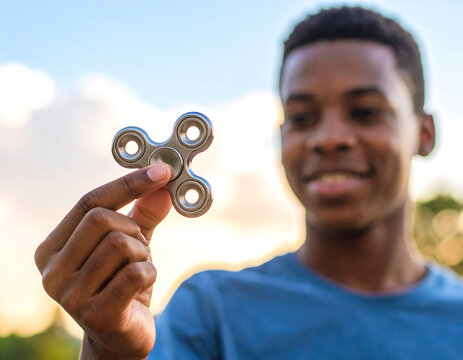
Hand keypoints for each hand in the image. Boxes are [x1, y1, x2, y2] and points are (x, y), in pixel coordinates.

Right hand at [35, 163, 171, 359]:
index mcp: (52, 248)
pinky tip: (141, 288)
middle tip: (138, 247)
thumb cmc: (121, 283)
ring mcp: (69, 295)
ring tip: (136, 270)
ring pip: (121, 244)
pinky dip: (150, 274)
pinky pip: (135, 273)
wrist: (120, 336)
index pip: (89, 202)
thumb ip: (144, 214)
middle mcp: (52, 271)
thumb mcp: (131, 243)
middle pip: (102, 220)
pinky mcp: (95, 314)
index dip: (129, 183)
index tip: (162, 171)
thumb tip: (162, 186)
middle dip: (133, 229)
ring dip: (142, 254)